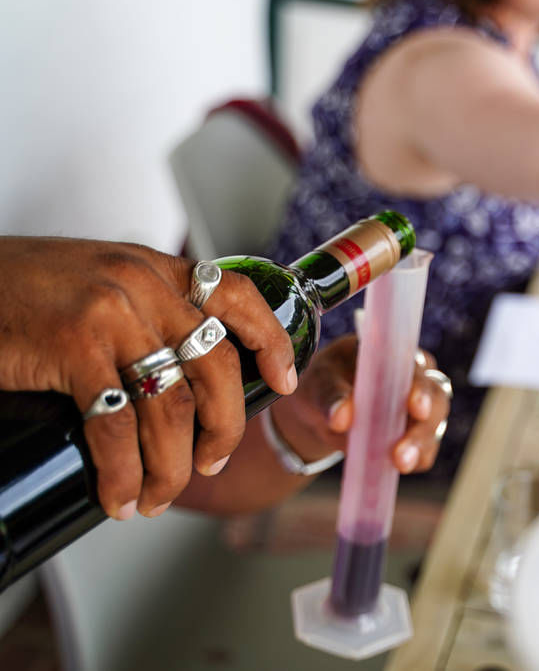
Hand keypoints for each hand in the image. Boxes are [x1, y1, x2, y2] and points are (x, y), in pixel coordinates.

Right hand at [0, 237, 296, 519]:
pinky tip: (119, 495)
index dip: (270, 342)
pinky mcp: (73, 349)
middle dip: (224, 430)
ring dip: (171, 467)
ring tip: (156, 498)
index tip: (284, 382)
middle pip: (215, 369)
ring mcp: (110, 317)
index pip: (236, 297)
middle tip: (212, 464)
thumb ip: (143, 310)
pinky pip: (116, 428)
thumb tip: (180, 374)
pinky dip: (123, 473)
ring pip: (171, 408)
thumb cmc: (21, 292)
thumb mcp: (98, 282)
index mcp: (154, 269)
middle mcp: (142, 287)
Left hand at [267, 335, 450, 473]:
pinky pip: (425, 451)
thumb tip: (341, 418)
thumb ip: (331, 396)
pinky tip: (398, 467)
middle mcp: (418, 379)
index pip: (417, 366)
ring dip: (419, 446)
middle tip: (403, 451)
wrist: (321, 411)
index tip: (415, 407)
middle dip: (422, 426)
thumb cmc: (325, 384)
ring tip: (400, 464)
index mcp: (397, 354)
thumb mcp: (320, 383)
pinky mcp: (418, 436)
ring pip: (433, 427)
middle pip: (435, 399)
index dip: (420, 387)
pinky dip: (415, 460)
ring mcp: (421, 409)